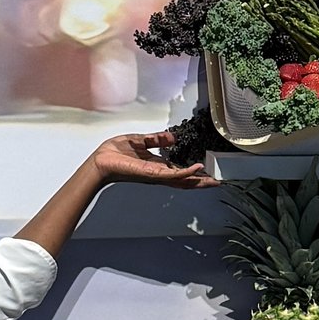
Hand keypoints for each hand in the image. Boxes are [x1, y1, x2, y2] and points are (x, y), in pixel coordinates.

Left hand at [91, 128, 209, 184]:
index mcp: (155, 166)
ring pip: (182, 180)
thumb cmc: (114, 154)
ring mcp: (156, 175)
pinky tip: (197, 169)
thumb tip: (172, 137)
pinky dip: (186, 173)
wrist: (101, 161)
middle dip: (200, 182)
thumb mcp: (140, 141)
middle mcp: (158, 173)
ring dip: (198, 180)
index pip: (178, 171)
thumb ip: (156, 139)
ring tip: (213, 180)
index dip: (192, 173)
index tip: (205, 171)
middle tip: (217, 182)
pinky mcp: (152, 174)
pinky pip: (173, 174)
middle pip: (184, 180)